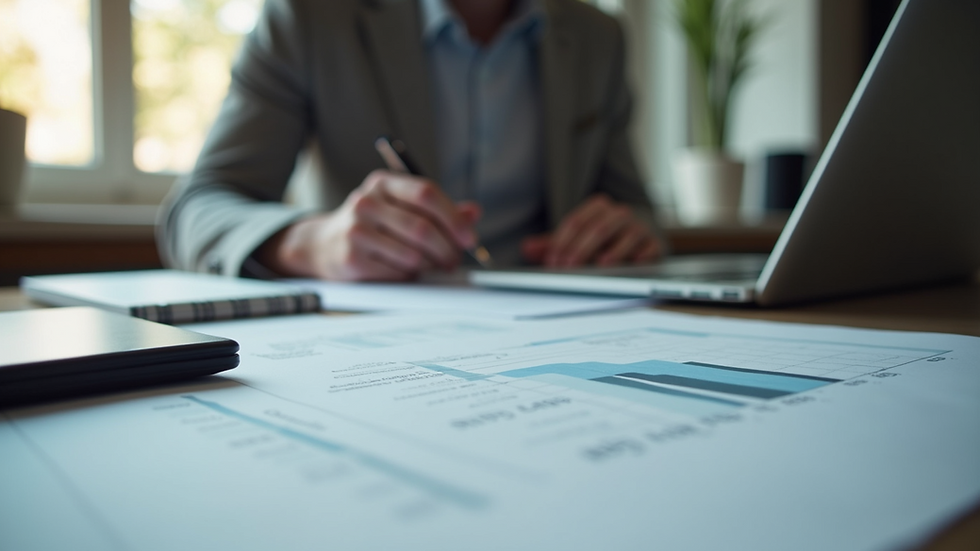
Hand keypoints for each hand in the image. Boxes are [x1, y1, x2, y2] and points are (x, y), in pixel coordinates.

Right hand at [260, 170, 479, 280]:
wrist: (324, 244)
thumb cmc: (373, 225)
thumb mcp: (402, 207)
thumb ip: (438, 209)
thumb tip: (474, 213)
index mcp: (383, 183)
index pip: (426, 194)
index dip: (454, 217)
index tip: (469, 237)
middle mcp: (367, 202)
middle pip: (422, 228)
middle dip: (447, 249)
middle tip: (455, 260)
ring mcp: (356, 230)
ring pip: (412, 255)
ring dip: (430, 265)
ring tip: (432, 266)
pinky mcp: (351, 258)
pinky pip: (396, 273)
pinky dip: (409, 276)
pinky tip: (406, 271)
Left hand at [521, 194, 661, 267]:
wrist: (640, 238)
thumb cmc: (602, 240)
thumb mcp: (575, 240)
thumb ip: (551, 243)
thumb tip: (527, 248)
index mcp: (598, 207)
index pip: (577, 221)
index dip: (562, 241)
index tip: (552, 260)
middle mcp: (620, 213)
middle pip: (598, 228)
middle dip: (582, 248)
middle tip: (569, 267)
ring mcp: (639, 227)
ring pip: (625, 235)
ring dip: (613, 250)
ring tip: (601, 264)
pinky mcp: (655, 243)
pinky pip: (650, 247)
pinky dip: (642, 255)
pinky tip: (633, 264)